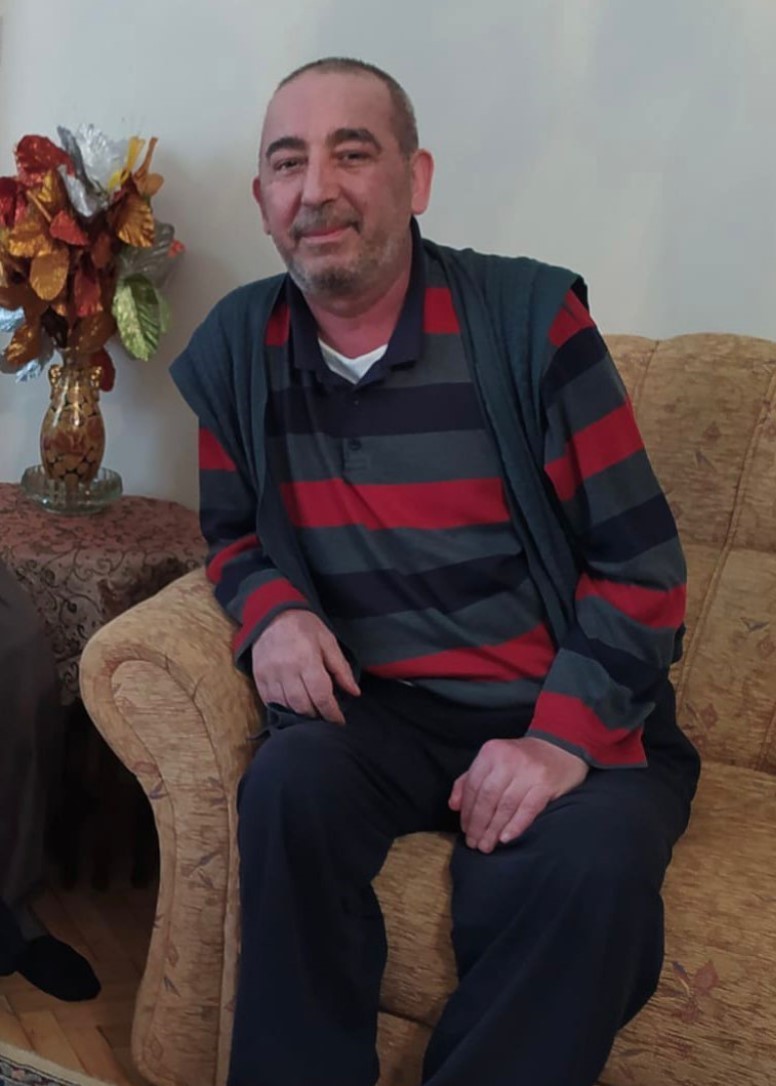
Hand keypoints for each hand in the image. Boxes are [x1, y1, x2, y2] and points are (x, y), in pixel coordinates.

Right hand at [251, 610, 359, 724]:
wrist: (272, 613)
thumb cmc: (305, 626)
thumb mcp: (328, 641)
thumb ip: (340, 668)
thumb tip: (354, 692)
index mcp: (307, 659)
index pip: (321, 695)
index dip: (332, 713)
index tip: (339, 722)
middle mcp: (287, 669)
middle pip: (303, 705)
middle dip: (317, 715)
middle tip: (325, 716)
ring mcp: (270, 674)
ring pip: (286, 706)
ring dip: (300, 714)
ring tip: (311, 713)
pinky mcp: (258, 676)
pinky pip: (269, 701)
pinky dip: (282, 708)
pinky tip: (292, 707)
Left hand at [448, 736, 587, 852]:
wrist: (560, 747)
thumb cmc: (520, 759)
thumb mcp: (492, 761)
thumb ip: (470, 780)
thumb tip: (454, 805)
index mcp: (491, 751)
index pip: (473, 786)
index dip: (467, 811)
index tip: (465, 829)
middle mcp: (509, 759)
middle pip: (487, 798)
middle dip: (478, 824)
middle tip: (475, 843)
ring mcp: (529, 771)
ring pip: (505, 806)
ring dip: (494, 830)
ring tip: (487, 846)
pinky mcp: (546, 784)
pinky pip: (528, 809)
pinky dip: (515, 826)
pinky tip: (505, 838)